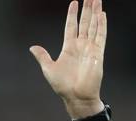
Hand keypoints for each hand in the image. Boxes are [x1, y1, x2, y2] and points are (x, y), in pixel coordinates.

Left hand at [29, 0, 106, 118]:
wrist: (76, 97)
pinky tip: (102, 14)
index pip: (71, 26)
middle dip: (87, 9)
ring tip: (96, 0)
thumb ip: (43, 56)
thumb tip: (32, 47)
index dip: (72, 14)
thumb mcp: (49, 69)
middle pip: (84, 22)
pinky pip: (100, 35)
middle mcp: (80, 46)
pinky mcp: (98, 53)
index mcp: (69, 47)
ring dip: (95, 13)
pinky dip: (101, 25)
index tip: (74, 2)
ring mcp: (90, 48)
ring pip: (93, 26)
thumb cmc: (63, 86)